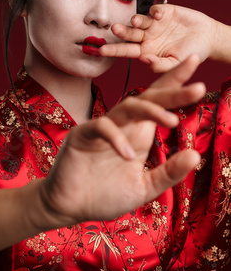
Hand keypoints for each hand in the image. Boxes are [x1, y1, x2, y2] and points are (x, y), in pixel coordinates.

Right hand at [39, 56, 205, 225]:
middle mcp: (124, 125)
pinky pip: (102, 128)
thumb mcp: (144, 187)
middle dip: (173, 90)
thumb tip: (196, 155)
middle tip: (199, 87)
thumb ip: (168, 173)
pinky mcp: (82, 135)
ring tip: (172, 120)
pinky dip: (117, 139)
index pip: (160, 102)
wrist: (71, 208)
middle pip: (149, 98)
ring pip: (128, 107)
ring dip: (151, 110)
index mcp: (139, 133)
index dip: (176, 83)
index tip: (196, 62)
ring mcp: (102, 127)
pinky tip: (128, 156)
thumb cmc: (105, 195)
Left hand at [99, 4, 217, 72]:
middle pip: (129, 35)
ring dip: (136, 21)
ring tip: (136, 22)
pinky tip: (159, 16)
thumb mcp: (175, 64)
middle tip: (114, 29)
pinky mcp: (164, 12)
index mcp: (145, 51)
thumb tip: (144, 60)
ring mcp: (153, 24)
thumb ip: (160, 65)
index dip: (114, 50)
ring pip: (139, 21)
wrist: (207, 40)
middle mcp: (146, 37)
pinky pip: (155, 10)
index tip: (101, 50)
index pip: (126, 51)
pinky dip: (155, 12)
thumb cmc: (190, 56)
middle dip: (121, 32)